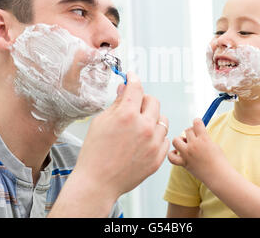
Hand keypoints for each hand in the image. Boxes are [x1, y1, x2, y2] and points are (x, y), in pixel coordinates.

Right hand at [73, 71, 169, 197]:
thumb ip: (116, 104)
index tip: (132, 77)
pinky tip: (144, 141)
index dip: (133, 79)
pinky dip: (156, 137)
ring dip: (152, 119)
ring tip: (139, 127)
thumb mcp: (100, 122)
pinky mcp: (158, 157)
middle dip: (143, 100)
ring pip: (162, 120)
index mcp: (126, 115)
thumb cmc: (94, 153)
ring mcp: (153, 143)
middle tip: (134, 105)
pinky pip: (164, 139)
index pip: (136, 87)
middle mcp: (144, 127)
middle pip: (153, 101)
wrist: (98, 183)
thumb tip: (124, 89)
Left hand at [168, 118, 225, 181]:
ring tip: (186, 145)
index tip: (198, 126)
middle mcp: (194, 145)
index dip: (197, 122)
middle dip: (191, 133)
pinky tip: (178, 153)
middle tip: (196, 139)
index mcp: (204, 139)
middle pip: (187, 130)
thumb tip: (196, 131)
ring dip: (180, 141)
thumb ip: (204, 137)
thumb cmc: (219, 160)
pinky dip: (172, 154)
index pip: (196, 122)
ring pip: (176, 140)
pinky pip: (171, 157)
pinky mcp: (184, 163)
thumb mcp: (214, 144)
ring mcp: (187, 154)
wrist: (219, 176)